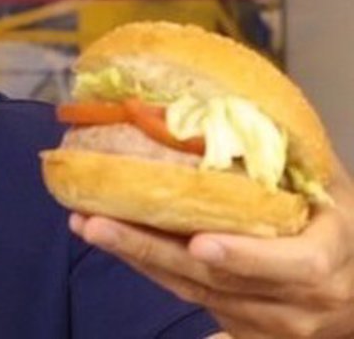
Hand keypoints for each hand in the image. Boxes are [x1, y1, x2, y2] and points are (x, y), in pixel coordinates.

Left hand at [70, 164, 353, 338]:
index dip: (245, 255)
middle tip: (96, 222)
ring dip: (136, 255)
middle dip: (152, 250)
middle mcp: (298, 301)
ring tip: (86, 222)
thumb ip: (290, 155)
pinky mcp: (240, 331)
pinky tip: (108, 237)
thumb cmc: (335, 222)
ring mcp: (266, 323)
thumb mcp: (328, 186)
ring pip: (192, 290)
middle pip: (219, 281)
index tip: (200, 242)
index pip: (293, 264)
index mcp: (327, 259)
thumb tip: (236, 100)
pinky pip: (185, 296)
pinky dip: (146, 265)